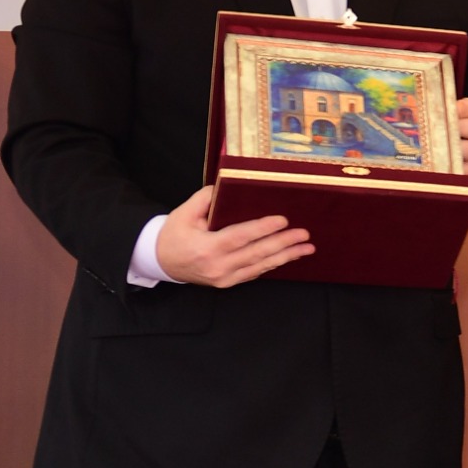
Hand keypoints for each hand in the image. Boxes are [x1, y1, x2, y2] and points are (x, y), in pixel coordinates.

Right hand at [151, 185, 311, 287]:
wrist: (161, 261)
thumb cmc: (173, 234)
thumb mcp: (184, 212)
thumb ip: (206, 198)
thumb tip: (228, 184)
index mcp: (207, 247)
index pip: (241, 237)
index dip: (263, 229)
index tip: (284, 220)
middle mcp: (218, 266)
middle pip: (257, 253)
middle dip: (284, 243)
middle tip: (304, 234)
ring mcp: (224, 278)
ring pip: (260, 266)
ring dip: (286, 256)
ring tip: (306, 248)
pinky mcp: (228, 283)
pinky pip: (255, 273)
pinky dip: (272, 264)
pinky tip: (288, 255)